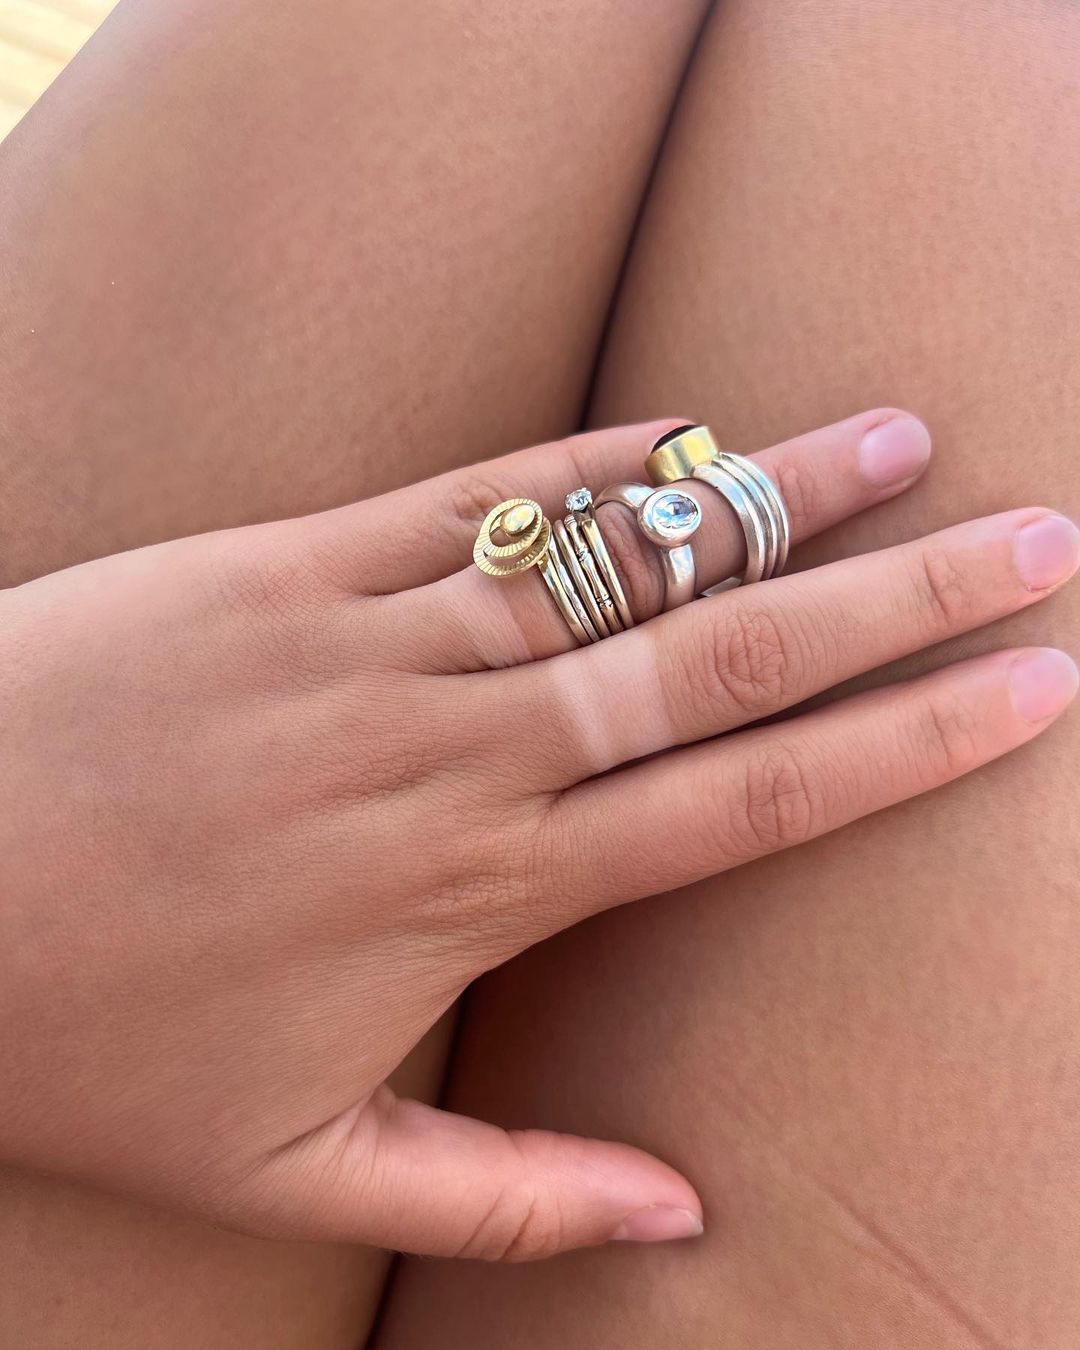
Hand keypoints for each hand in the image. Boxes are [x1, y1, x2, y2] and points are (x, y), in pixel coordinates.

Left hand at [1, 411, 1075, 1259]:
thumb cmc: (88, 1033)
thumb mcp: (292, 1167)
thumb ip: (502, 1194)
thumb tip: (683, 1216)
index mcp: (480, 885)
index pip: (748, 797)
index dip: (908, 743)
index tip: (1027, 693)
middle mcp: (454, 746)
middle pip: (723, 654)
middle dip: (902, 596)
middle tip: (1036, 540)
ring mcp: (367, 636)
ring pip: (614, 555)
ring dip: (770, 497)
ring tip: (900, 444)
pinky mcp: (279, 560)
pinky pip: (468, 496)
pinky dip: (586, 463)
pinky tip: (678, 427)